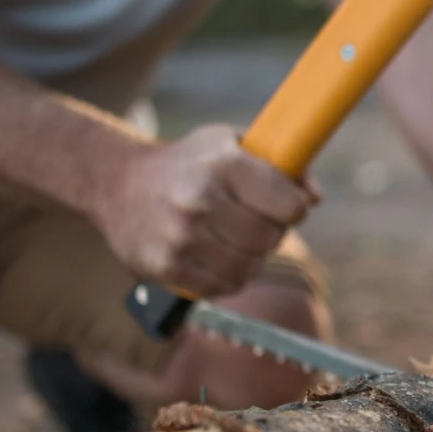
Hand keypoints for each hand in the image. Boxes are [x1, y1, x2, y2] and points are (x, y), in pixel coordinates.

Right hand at [92, 125, 318, 297]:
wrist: (117, 182)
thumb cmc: (191, 163)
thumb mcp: (232, 144)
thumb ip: (282, 165)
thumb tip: (314, 197)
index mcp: (223, 164)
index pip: (289, 205)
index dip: (293, 208)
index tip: (285, 205)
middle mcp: (199, 200)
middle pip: (270, 239)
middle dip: (272, 233)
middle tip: (257, 223)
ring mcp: (179, 237)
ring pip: (249, 268)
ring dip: (252, 258)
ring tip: (238, 241)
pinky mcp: (164, 267)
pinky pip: (222, 287)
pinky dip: (229, 277)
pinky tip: (218, 257)